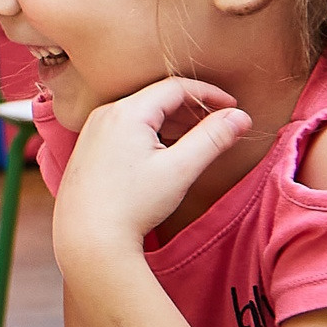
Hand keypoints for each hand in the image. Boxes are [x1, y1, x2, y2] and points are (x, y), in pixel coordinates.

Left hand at [49, 77, 250, 268]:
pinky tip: (166, 153)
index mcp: (126, 112)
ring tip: (199, 139)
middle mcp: (105, 114)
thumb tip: (240, 116)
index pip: (175, 87)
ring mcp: (93, 131)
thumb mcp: (180, 170)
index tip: (232, 107)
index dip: (209, 94)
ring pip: (141, 114)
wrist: (87, 239)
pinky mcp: (88, 149)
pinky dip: (150, 133)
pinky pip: (125, 129)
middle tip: (220, 125)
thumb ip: (212, 138)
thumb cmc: (133, 206)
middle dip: (192, 108)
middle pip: (156, 99)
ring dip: (172, 121)